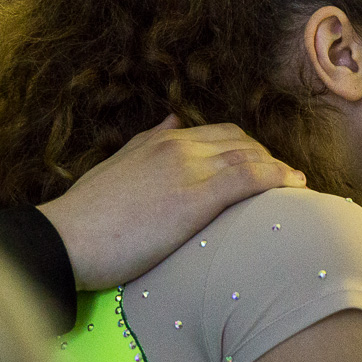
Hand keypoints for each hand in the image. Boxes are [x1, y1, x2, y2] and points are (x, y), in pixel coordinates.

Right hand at [37, 115, 305, 289]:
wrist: (65, 240)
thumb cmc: (88, 217)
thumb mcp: (117, 166)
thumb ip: (148, 142)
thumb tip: (172, 121)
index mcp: (162, 141)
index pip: (221, 134)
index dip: (249, 149)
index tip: (264, 166)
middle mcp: (179, 146)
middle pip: (241, 142)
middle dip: (267, 158)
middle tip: (283, 180)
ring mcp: (190, 168)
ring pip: (251, 157)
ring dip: (279, 169)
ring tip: (296, 186)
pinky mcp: (197, 196)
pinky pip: (250, 178)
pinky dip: (277, 178)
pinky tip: (294, 187)